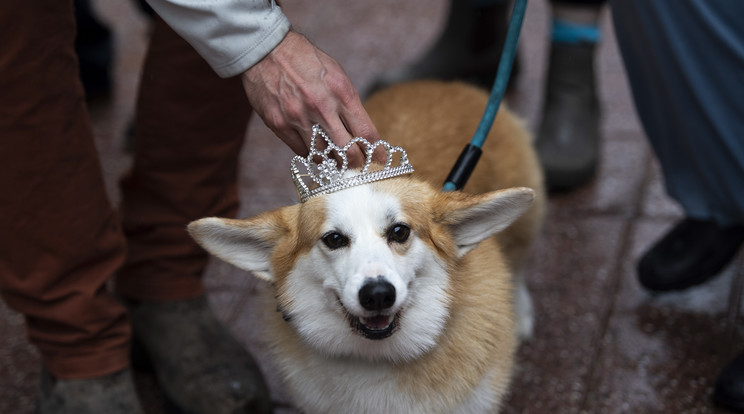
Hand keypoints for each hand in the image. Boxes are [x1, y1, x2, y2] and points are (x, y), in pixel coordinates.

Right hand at [241, 31, 381, 166]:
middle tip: (358, 166)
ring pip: (324, 157)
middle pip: (348, 153)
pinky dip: (312, 154)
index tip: (379, 160)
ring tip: (336, 160)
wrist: (267, 50)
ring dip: (333, 161)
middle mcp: (321, 107)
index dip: (377, 153)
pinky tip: (316, 150)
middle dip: (357, 164)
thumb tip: (361, 133)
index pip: (367, 133)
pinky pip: (302, 152)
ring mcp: (298, 118)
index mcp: (341, 92)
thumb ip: (349, 104)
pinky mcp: (279, 125)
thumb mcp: (336, 75)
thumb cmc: (307, 61)